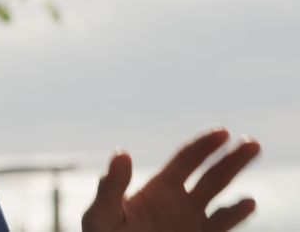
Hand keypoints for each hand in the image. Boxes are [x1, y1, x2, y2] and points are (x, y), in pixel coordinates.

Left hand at [82, 128, 260, 231]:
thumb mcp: (102, 214)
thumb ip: (111, 187)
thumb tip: (121, 153)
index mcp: (158, 188)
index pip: (186, 159)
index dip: (204, 144)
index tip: (223, 132)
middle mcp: (179, 202)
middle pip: (211, 175)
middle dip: (232, 158)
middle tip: (252, 143)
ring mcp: (191, 223)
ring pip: (222, 199)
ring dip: (237, 188)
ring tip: (251, 183)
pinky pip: (221, 227)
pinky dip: (235, 215)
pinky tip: (247, 203)